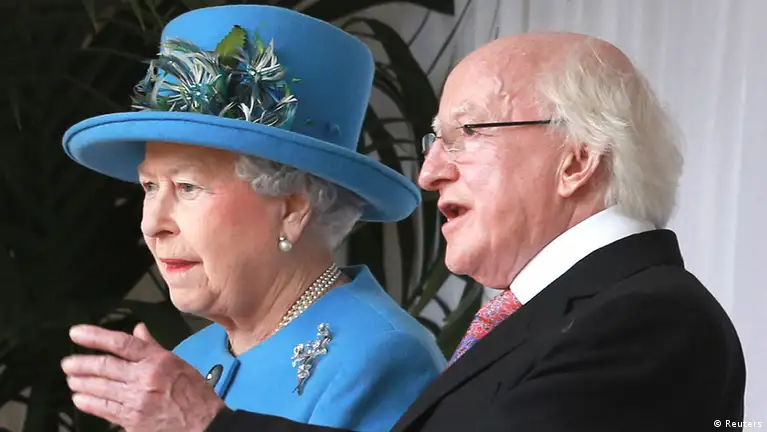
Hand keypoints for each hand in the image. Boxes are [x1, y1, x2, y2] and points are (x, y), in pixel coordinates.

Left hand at [61, 323, 225, 431]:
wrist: (203, 423)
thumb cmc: (194, 393)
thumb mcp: (177, 363)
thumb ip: (153, 347)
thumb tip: (138, 330)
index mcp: (157, 361)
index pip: (121, 343)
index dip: (95, 337)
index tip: (76, 333)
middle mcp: (145, 378)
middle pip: (105, 367)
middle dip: (81, 364)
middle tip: (68, 363)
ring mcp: (137, 401)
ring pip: (100, 388)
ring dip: (81, 383)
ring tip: (71, 379)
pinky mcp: (132, 420)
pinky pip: (104, 409)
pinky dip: (89, 403)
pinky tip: (80, 399)